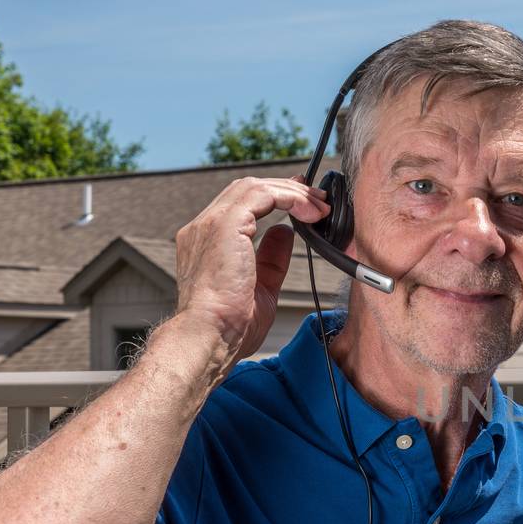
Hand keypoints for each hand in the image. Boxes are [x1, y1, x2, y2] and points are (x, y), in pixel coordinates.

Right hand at [173, 177, 330, 374]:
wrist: (210, 336)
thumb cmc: (230, 325)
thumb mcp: (261, 286)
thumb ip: (271, 257)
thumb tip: (284, 233)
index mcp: (205, 241)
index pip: (240, 204)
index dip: (273, 196)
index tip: (302, 201)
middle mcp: (202, 228)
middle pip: (247, 189)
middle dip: (286, 189)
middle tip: (318, 199)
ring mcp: (210, 223)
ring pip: (254, 187)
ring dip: (292, 193)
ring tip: (320, 207)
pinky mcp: (224, 224)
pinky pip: (262, 195)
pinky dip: (290, 198)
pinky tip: (309, 212)